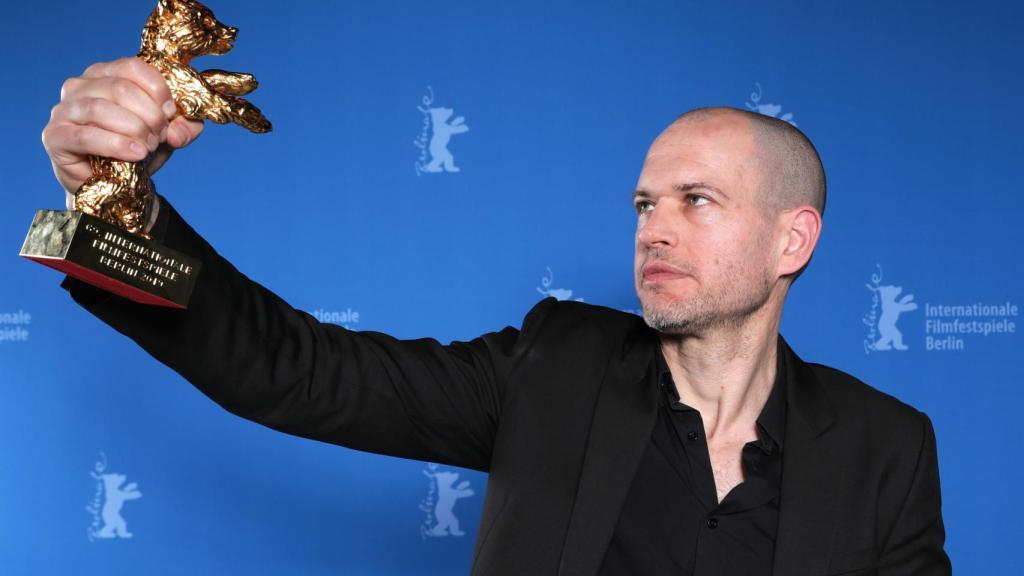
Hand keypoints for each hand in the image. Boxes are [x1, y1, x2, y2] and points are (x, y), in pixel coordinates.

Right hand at [41, 57, 204, 203]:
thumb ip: (184, 126)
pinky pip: (86, 136)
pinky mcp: (55, 136)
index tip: (171, 113)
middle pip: (121, 88)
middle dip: (149, 115)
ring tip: (148, 146)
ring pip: (101, 109)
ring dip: (134, 129)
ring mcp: (64, 109)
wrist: (113, 183)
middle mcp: (80, 85)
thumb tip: (177, 131)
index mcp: (106, 74)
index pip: (133, 67)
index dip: (159, 90)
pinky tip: (136, 154)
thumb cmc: (137, 148)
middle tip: (159, 136)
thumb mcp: (169, 134)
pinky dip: (116, 145)